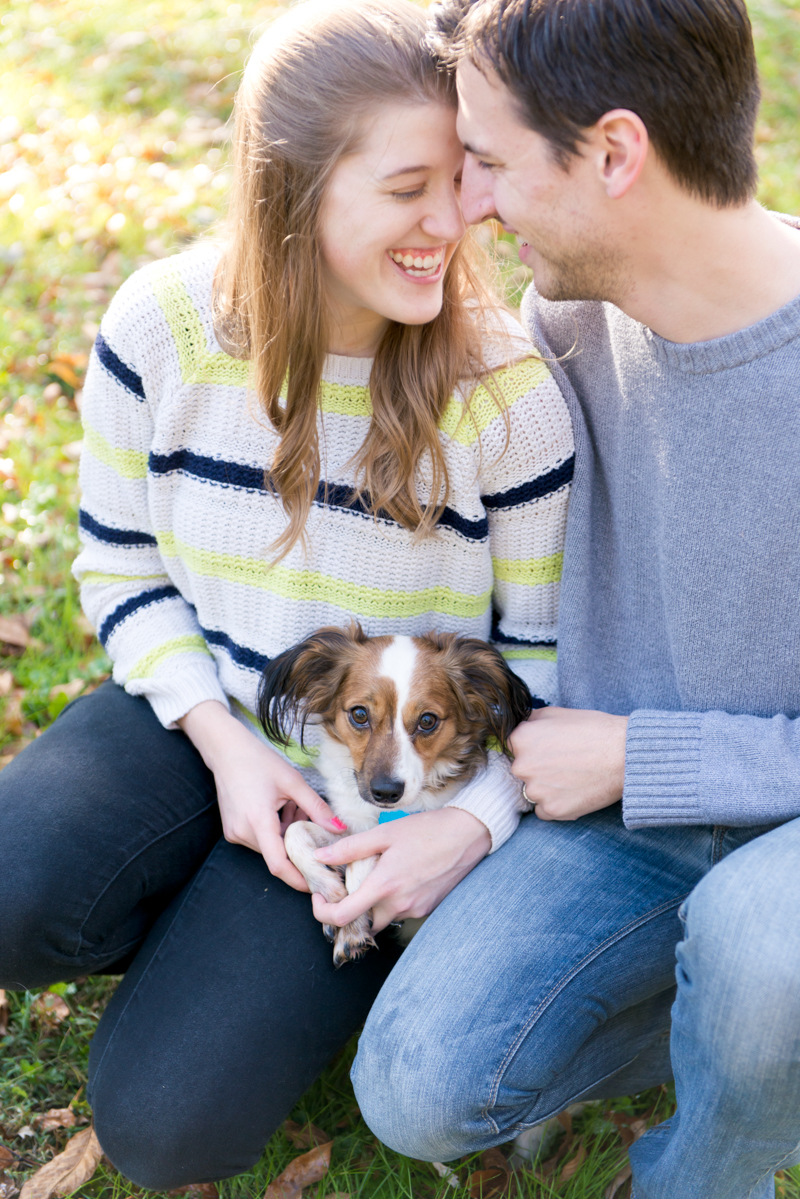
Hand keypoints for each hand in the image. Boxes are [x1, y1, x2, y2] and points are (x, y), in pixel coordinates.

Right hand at [178, 700, 343, 890]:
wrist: (226, 751)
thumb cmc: (259, 762)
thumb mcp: (293, 782)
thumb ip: (317, 809)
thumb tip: (339, 829)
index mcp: (258, 821)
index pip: (279, 865)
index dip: (298, 878)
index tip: (317, 883)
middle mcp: (243, 832)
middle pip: (278, 854)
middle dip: (299, 845)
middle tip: (313, 824)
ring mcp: (234, 833)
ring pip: (270, 847)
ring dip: (287, 835)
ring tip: (294, 807)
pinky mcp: (232, 830)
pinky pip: (259, 839)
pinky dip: (275, 830)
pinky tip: (281, 808)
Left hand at [310, 807, 490, 933]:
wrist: (468, 835)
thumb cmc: (428, 830)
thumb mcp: (385, 832)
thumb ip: (351, 848)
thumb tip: (321, 857)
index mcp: (384, 886)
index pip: (343, 917)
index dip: (323, 912)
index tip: (320, 897)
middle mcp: (400, 905)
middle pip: (362, 923)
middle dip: (349, 911)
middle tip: (345, 888)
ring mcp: (416, 910)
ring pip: (383, 918)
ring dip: (372, 905)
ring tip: (372, 878)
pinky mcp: (429, 909)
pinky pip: (402, 912)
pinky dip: (392, 901)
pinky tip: (397, 878)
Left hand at [509, 706, 627, 820]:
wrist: (624, 755)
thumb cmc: (594, 730)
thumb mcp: (557, 713)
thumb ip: (531, 721)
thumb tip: (521, 726)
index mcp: (520, 739)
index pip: (514, 747)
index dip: (533, 748)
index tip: (550, 749)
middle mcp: (522, 766)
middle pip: (522, 770)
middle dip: (538, 768)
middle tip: (564, 763)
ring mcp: (536, 791)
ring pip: (533, 791)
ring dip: (547, 787)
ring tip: (573, 776)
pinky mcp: (552, 810)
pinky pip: (545, 810)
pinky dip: (557, 804)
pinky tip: (574, 791)